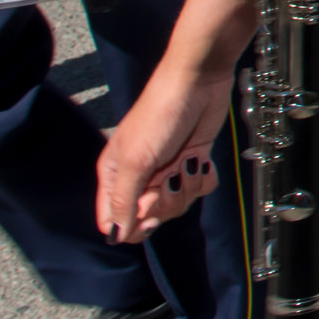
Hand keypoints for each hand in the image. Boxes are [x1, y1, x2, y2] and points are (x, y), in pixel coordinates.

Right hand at [93, 62, 232, 244]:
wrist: (198, 83)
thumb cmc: (160, 114)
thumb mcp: (135, 161)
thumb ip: (123, 200)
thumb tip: (115, 235)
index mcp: (114, 175)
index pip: (114, 220)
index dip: (133, 224)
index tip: (150, 212)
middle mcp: (139, 177)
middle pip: (149, 216)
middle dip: (166, 202)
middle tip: (170, 178)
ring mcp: (167, 171)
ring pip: (177, 206)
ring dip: (187, 188)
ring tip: (188, 163)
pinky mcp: (192, 163)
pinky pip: (199, 190)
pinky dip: (204, 179)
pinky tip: (202, 160)